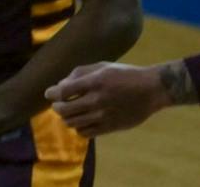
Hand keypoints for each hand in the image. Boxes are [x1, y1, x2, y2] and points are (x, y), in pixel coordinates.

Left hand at [46, 61, 173, 137]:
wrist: (150, 90)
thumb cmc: (124, 74)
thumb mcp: (102, 66)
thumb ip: (79, 73)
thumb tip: (61, 85)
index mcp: (94, 82)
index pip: (63, 91)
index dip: (52, 93)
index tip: (49, 93)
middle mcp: (96, 100)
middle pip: (65, 110)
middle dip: (57, 107)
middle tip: (58, 104)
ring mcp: (103, 116)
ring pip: (73, 123)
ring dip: (66, 118)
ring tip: (69, 113)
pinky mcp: (110, 128)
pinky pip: (86, 133)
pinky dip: (78, 128)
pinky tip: (82, 121)